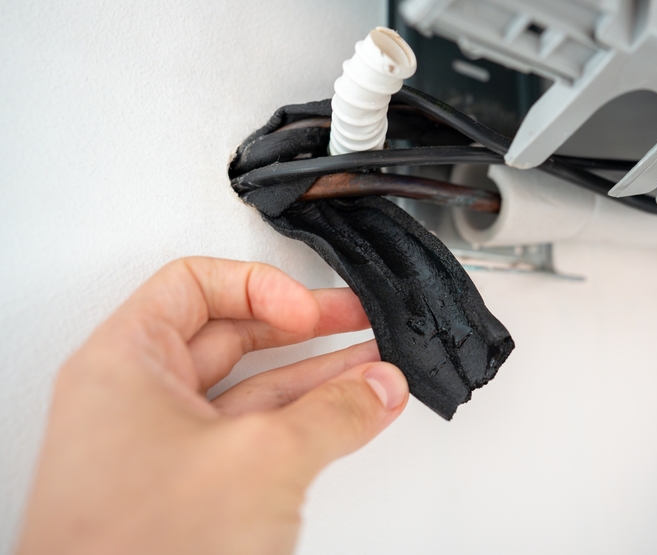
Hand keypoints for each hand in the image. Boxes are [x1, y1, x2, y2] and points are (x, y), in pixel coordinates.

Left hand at [16, 257, 407, 554]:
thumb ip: (333, 413)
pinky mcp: (188, 493)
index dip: (261, 287)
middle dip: (304, 328)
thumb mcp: (261, 461)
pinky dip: (306, 424)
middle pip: (229, 334)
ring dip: (318, 379)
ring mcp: (162, 450)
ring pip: (251, 390)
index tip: (310, 313)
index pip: (195, 284)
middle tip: (357, 321)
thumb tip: (377, 386)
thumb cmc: (139, 554)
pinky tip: (353, 416)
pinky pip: (255, 438)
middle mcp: (136, 400)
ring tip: (374, 370)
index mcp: (124, 364)